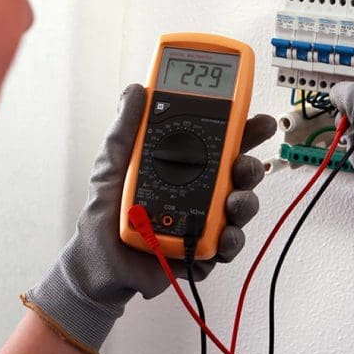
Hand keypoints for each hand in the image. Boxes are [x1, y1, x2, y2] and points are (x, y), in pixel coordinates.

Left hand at [23, 84, 276, 353]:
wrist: (96, 261)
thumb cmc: (104, 212)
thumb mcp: (112, 165)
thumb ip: (125, 129)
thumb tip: (135, 91)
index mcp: (182, 165)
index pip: (219, 142)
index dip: (242, 130)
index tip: (257, 121)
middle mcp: (199, 191)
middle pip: (238, 174)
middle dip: (250, 167)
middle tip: (244, 166)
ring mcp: (203, 221)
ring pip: (239, 208)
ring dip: (245, 203)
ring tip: (234, 203)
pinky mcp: (201, 251)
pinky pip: (226, 245)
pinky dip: (230, 241)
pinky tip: (223, 237)